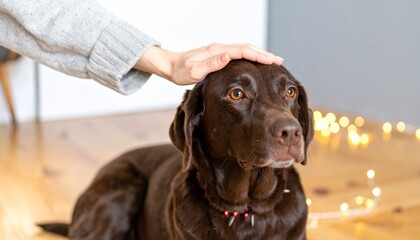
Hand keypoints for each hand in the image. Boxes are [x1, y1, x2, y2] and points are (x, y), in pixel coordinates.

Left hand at [135, 43, 283, 84]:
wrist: (170, 66)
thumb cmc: (180, 71)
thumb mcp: (193, 71)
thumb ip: (211, 64)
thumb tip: (228, 56)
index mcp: (217, 51)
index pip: (243, 50)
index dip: (259, 55)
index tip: (272, 61)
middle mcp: (220, 48)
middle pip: (247, 47)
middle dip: (264, 54)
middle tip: (279, 61)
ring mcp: (219, 51)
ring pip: (244, 50)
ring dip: (259, 54)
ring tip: (272, 61)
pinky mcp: (218, 55)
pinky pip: (239, 54)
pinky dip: (250, 57)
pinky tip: (255, 63)